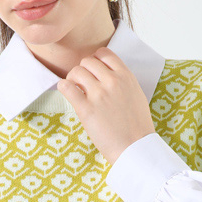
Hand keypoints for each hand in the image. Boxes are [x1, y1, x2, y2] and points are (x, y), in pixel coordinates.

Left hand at [56, 47, 154, 164]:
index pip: (104, 54)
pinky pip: (66, 87)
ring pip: (75, 71)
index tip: (93, 72)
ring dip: (72, 79)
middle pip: (87, 61)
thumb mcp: (136, 95)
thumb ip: (122, 81)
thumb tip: (107, 75)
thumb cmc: (137, 126)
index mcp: (126, 76)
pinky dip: (63, 87)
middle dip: (83, 71)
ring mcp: (98, 94)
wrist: (135, 148)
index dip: (95, 61)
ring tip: (76, 91)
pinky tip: (67, 93)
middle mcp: (112, 81)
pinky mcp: (86, 109)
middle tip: (82, 84)